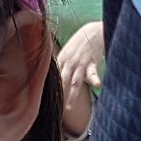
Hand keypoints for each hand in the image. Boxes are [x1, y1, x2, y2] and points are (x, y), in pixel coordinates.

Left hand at [56, 19, 103, 133]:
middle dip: (58, 96)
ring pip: (75, 82)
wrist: (93, 31)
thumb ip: (59, 65)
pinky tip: (97, 85)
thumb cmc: (79, 43)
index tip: (43, 103)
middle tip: (53, 110)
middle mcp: (69, 63)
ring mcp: (80, 64)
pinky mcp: (92, 63)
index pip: (53, 78)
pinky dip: (95, 79)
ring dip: (72, 95)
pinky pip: (93, 73)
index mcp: (61, 61)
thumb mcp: (66, 52)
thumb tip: (48, 76)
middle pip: (62, 82)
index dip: (49, 89)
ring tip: (69, 108)